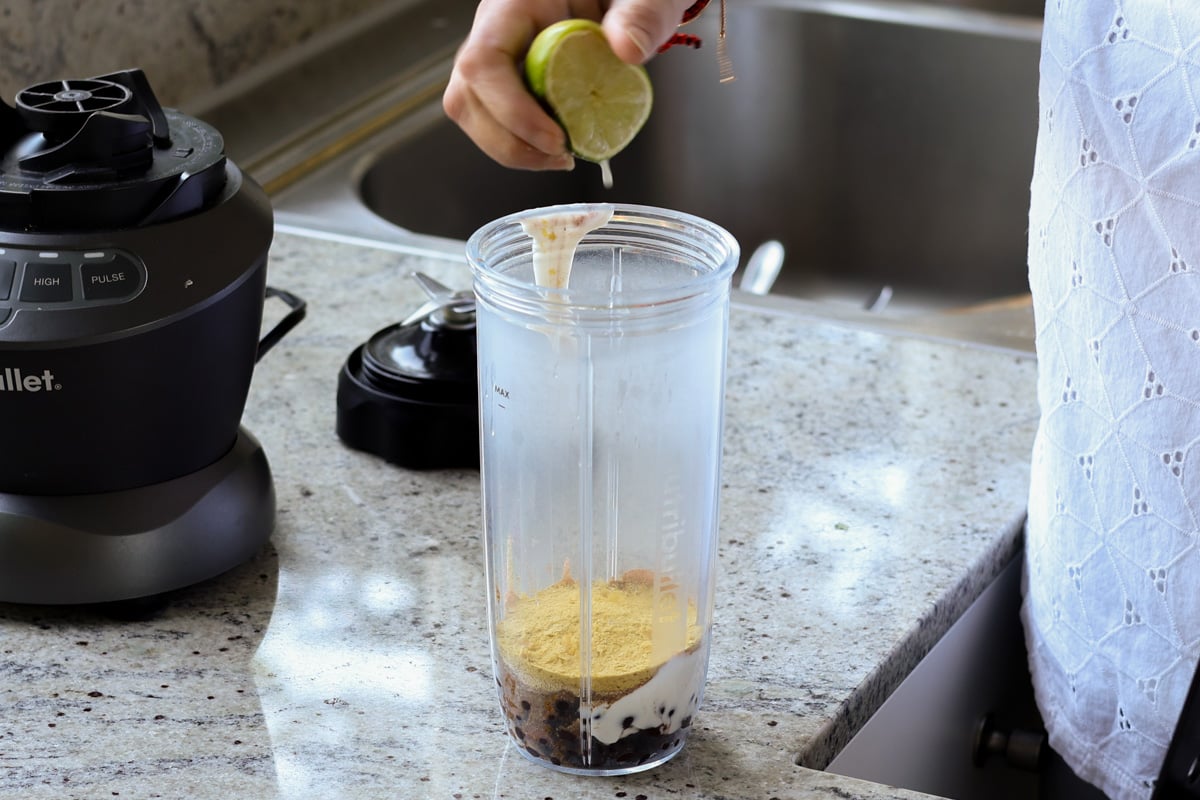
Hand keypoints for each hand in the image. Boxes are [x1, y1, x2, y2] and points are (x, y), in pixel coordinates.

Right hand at [443, 0, 693, 169]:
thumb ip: (638, 15)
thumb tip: (627, 50)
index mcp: (516, 3)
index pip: (485, 61)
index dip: (511, 110)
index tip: (555, 138)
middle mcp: (495, 29)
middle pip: (467, 95)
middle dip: (509, 141)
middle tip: (561, 156)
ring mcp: (497, 55)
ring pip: (472, 111)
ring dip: (511, 148)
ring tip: (559, 157)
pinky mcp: (505, 78)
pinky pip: (493, 117)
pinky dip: (521, 142)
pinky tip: (555, 147)